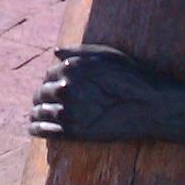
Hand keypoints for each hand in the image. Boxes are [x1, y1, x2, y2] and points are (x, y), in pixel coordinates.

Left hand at [28, 44, 176, 141]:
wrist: (149, 107)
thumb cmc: (131, 76)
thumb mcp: (106, 55)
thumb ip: (77, 52)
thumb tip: (55, 52)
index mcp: (71, 67)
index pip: (48, 74)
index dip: (50, 81)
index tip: (53, 87)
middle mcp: (65, 88)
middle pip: (41, 92)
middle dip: (41, 96)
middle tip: (43, 102)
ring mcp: (68, 111)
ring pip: (39, 112)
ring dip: (35, 113)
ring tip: (35, 116)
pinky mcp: (73, 132)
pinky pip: (44, 130)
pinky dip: (36, 129)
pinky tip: (34, 129)